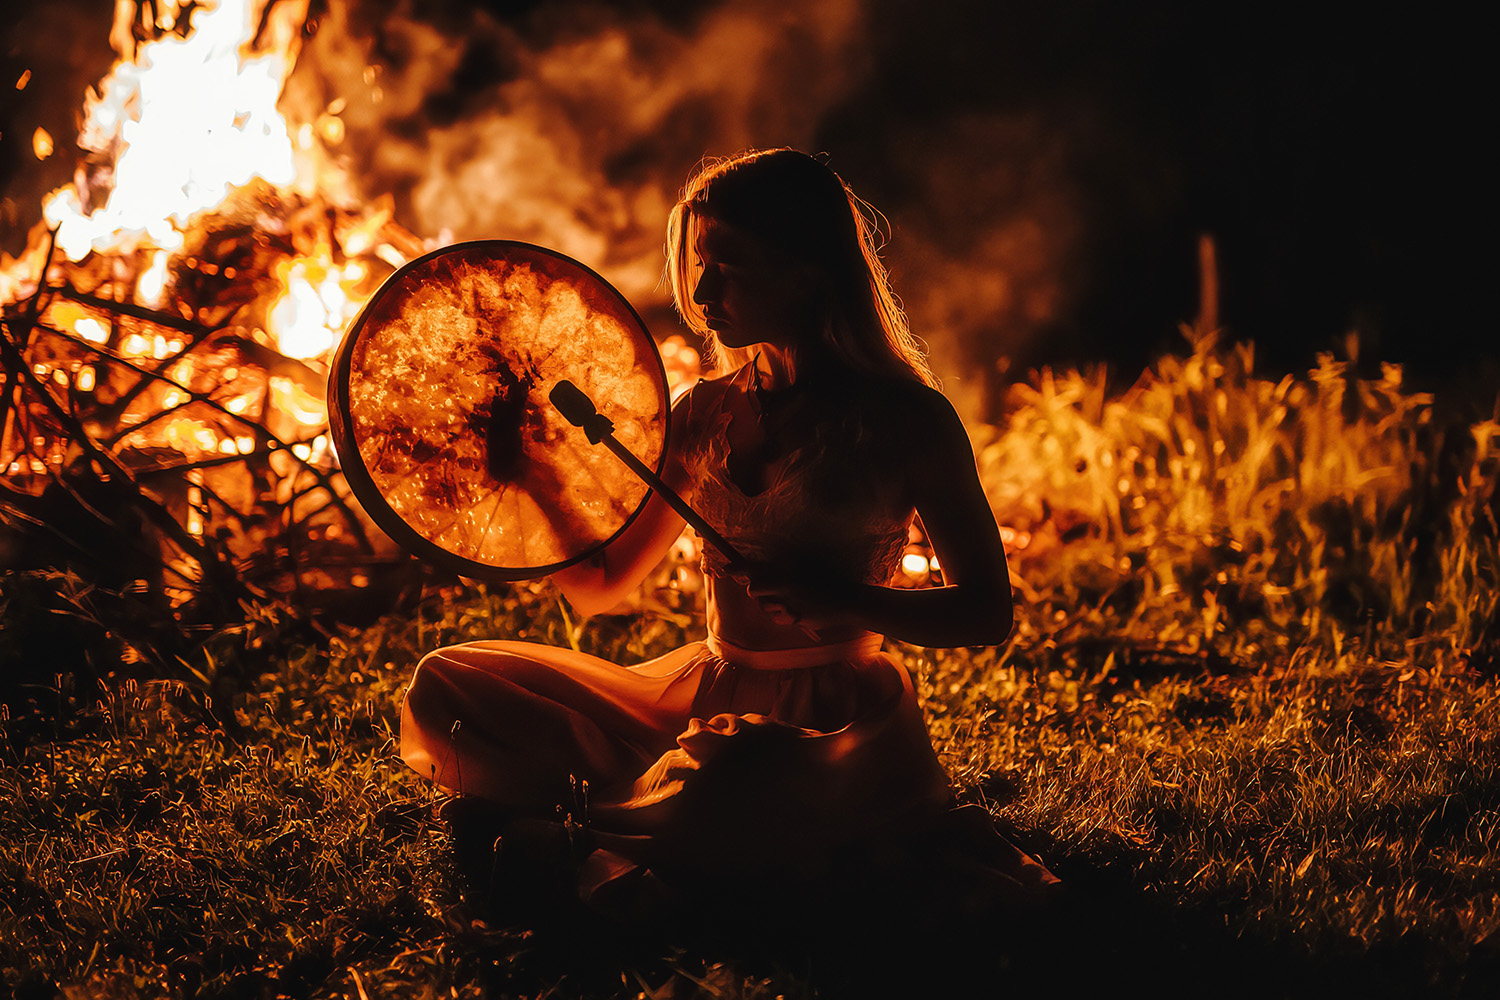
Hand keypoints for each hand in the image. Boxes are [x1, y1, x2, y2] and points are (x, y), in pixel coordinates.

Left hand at [730, 562, 855, 631]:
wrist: (848, 600)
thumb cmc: (825, 581)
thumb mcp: (805, 568)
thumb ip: (781, 571)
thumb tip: (756, 573)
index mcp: (787, 571)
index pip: (756, 568)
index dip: (738, 568)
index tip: (725, 569)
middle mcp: (786, 586)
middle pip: (753, 590)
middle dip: (755, 591)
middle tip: (767, 590)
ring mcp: (790, 603)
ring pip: (765, 607)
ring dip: (771, 605)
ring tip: (789, 601)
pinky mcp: (797, 618)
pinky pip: (780, 619)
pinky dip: (785, 616)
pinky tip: (799, 611)